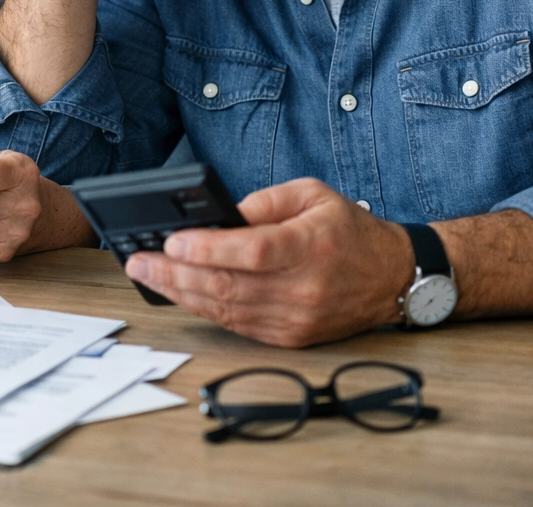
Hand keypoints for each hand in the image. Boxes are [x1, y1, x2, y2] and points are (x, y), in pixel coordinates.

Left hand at [124, 178, 414, 347]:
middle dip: (176, 274)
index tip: (172, 241)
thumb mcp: (312, 194)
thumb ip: (264, 202)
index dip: (209, 248)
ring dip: (182, 293)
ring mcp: (297, 318)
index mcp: (311, 246)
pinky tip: (181, 293)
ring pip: (227, 310)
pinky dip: (206, 309)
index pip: (253, 251)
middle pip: (229, 285)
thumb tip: (219, 216)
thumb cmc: (349, 230)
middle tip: (139, 261)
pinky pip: (238, 325)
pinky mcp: (291, 337)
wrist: (393, 277)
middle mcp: (304, 288)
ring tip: (149, 276)